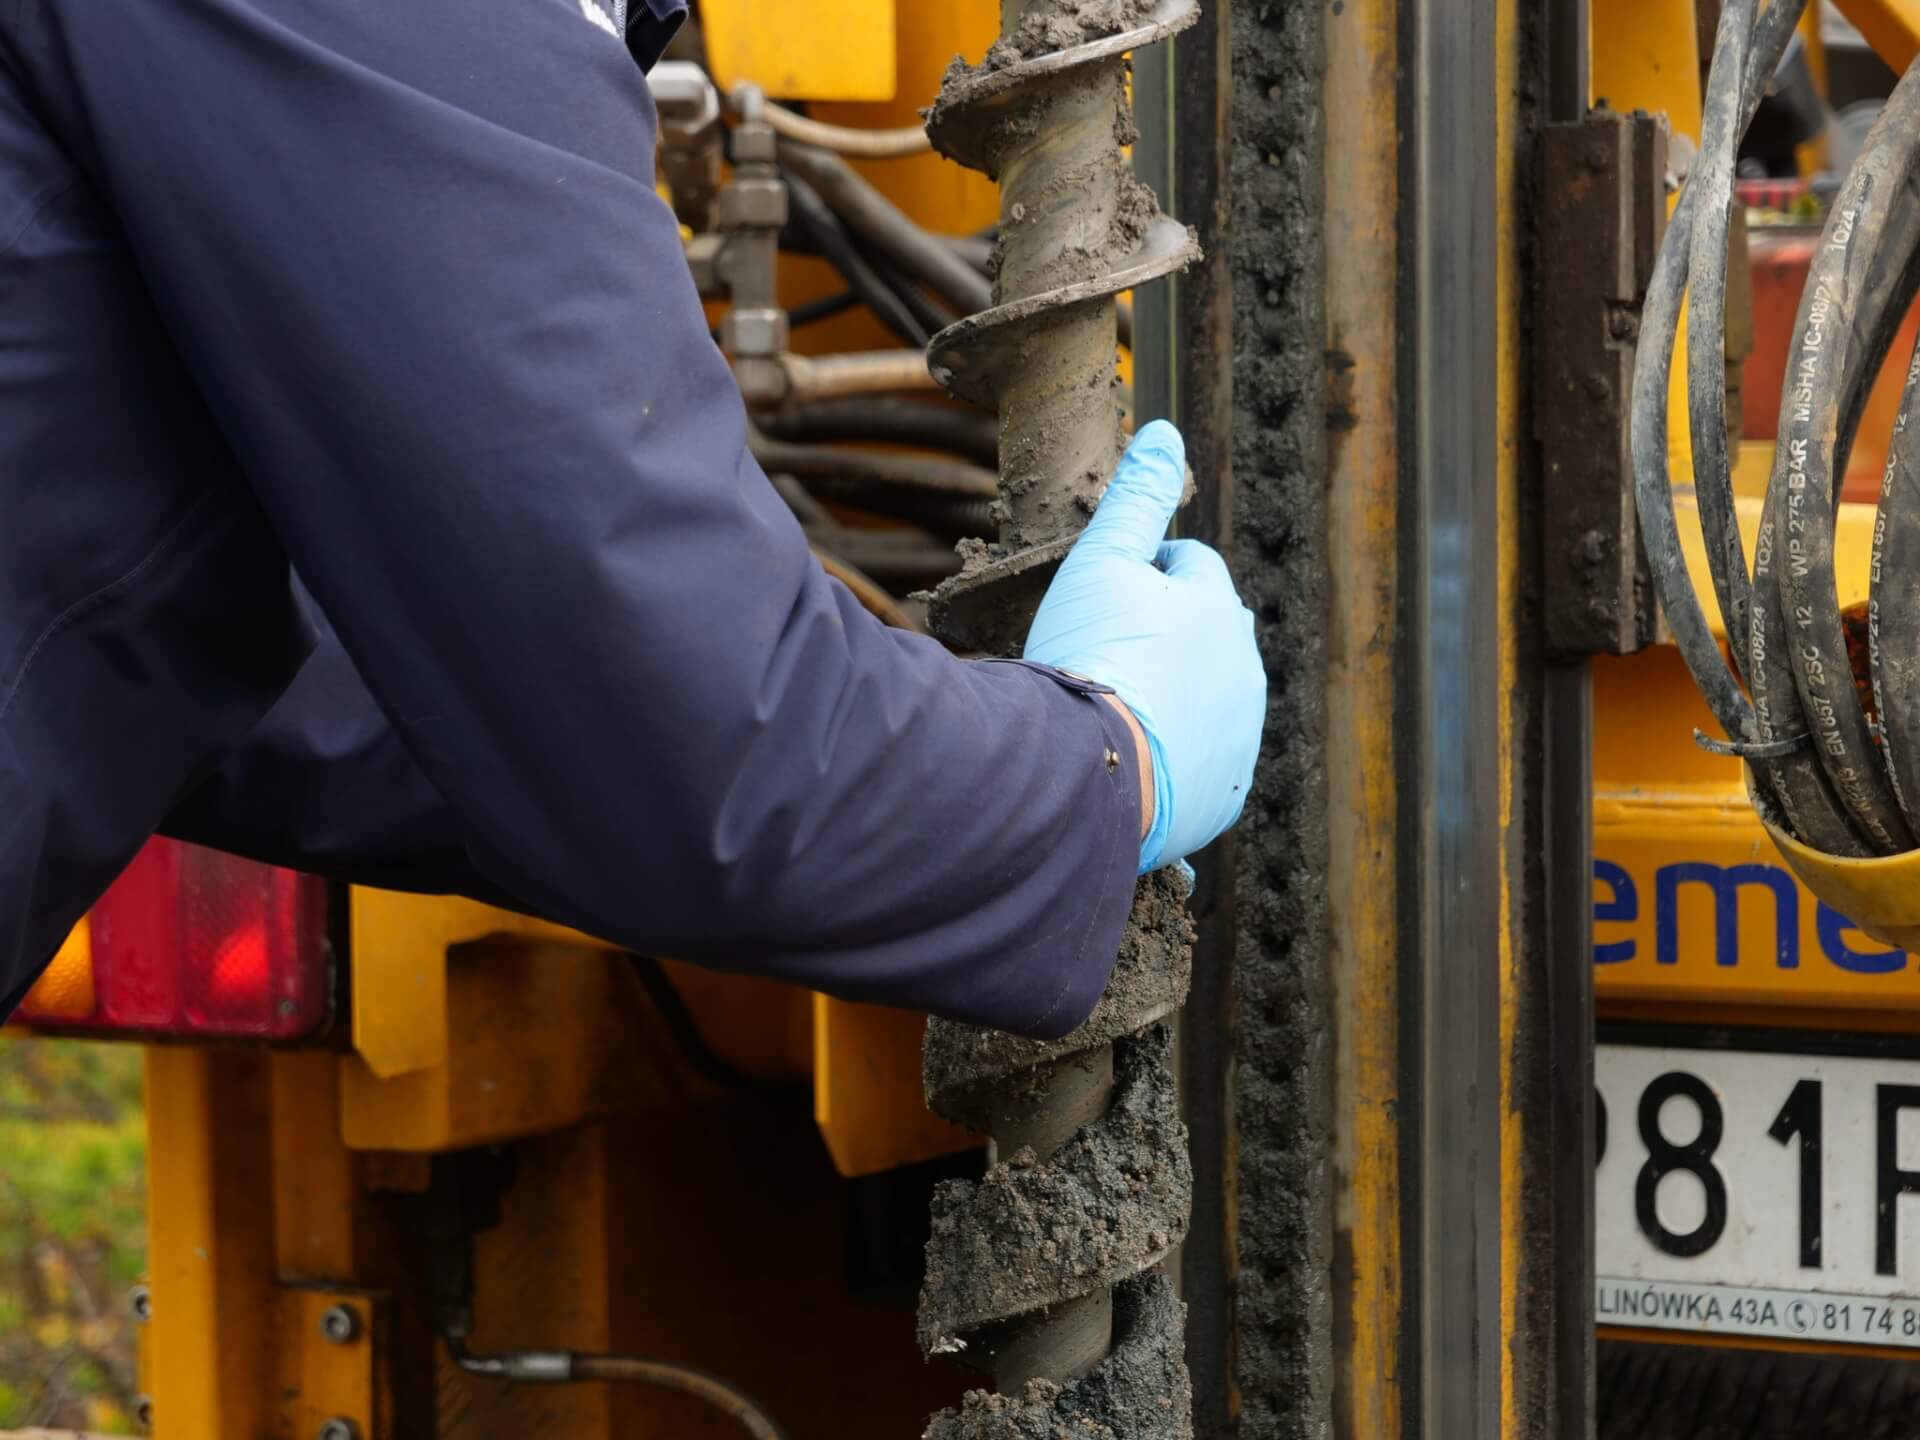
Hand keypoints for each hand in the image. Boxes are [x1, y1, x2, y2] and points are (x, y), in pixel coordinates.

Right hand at [1025, 421, 1265, 872]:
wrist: (1088, 780)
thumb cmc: (1089, 663)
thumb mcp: (1099, 564)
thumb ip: (1136, 499)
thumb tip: (1165, 431)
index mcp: (1220, 609)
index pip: (1192, 566)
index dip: (1147, 569)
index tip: (1108, 590)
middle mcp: (1244, 672)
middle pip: (1211, 633)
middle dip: (1172, 631)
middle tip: (1109, 647)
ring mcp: (1238, 739)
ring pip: (1211, 699)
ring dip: (1176, 694)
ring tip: (1117, 706)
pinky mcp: (1223, 797)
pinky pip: (1203, 764)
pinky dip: (1175, 756)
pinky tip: (1131, 759)